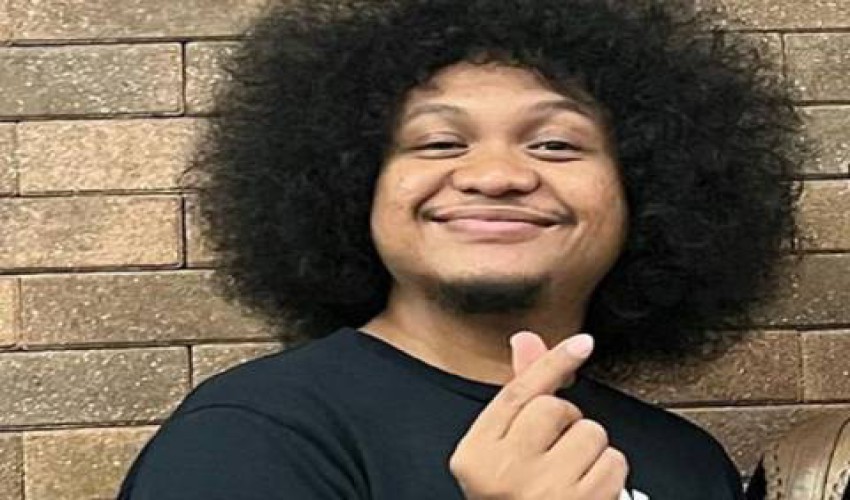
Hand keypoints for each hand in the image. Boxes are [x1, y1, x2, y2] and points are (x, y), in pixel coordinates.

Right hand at [449, 331, 627, 499]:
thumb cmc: (515, 499)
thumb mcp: (502, 453)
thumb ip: (517, 397)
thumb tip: (527, 339)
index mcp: (475, 456)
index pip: (516, 394)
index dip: (551, 362)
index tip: (582, 342)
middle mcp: (504, 473)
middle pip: (555, 408)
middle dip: (566, 422)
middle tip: (553, 452)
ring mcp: (544, 493)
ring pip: (591, 433)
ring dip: (590, 450)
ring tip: (570, 477)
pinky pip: (614, 462)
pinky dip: (609, 474)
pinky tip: (587, 492)